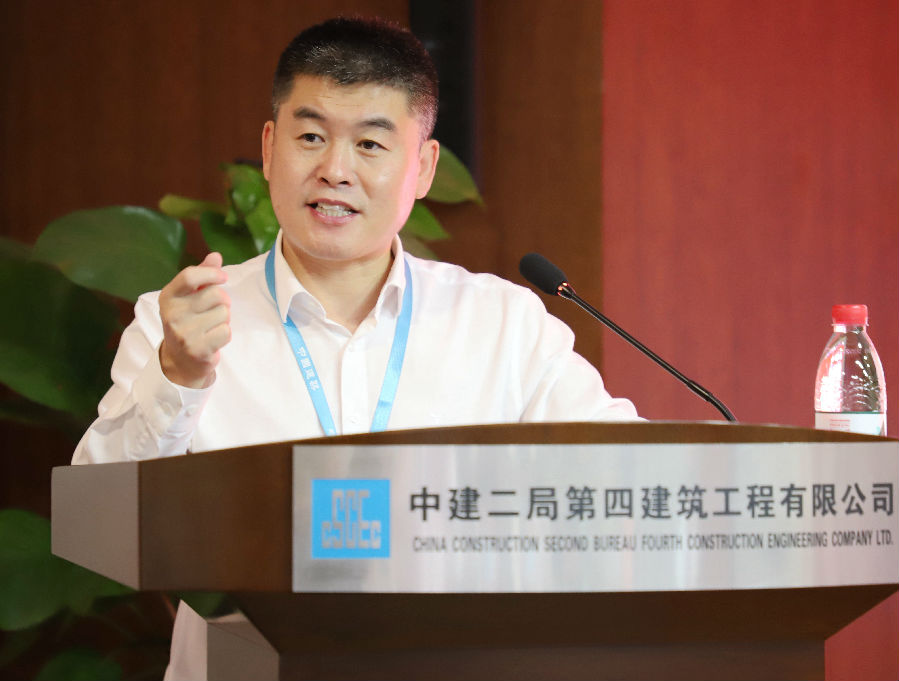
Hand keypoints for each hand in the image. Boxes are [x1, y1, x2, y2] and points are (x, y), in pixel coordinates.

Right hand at [158, 252, 230, 387]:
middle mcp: (172, 314)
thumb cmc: (187, 321)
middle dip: (222, 301)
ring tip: (210, 327)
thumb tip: (216, 256)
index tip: (223, 277)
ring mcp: (183, 333)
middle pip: (216, 294)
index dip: (211, 273)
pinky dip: (225, 335)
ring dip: (224, 320)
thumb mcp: (189, 297)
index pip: (190, 275)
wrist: (179, 360)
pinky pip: (226, 332)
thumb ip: (202, 275)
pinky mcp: (197, 349)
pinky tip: (212, 339)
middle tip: (212, 311)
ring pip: (224, 313)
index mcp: (168, 296)